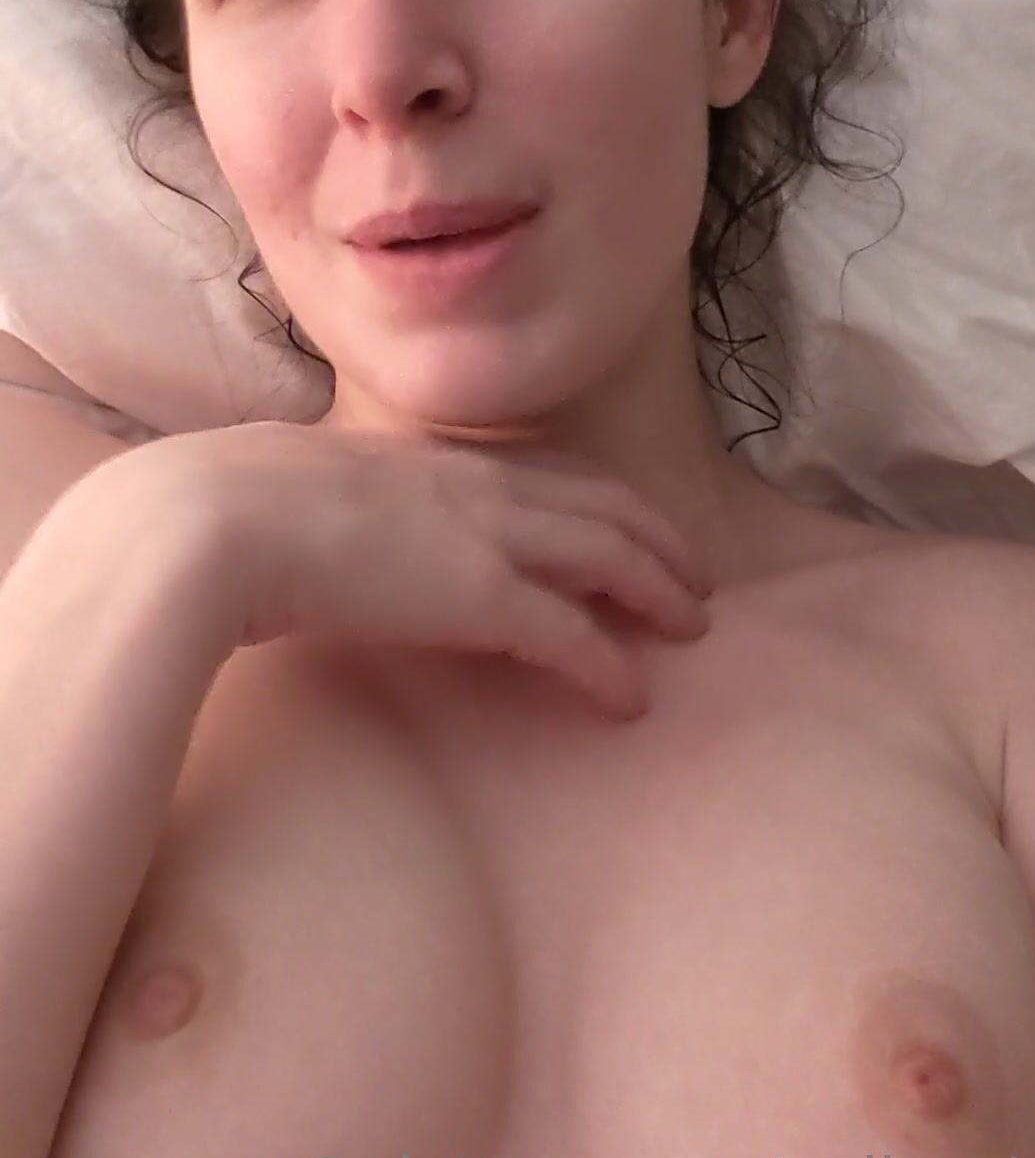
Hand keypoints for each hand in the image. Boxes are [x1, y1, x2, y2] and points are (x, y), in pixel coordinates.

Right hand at [131, 421, 711, 720]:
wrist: (217, 518)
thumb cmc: (236, 508)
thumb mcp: (312, 490)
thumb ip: (351, 508)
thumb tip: (339, 536)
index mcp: (437, 460)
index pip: (550, 471)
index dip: (603, 499)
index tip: (634, 524)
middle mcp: (476, 485)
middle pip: (603, 504)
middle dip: (658, 539)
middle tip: (694, 578)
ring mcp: (486, 536)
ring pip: (609, 557)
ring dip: (659, 590)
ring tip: (691, 627)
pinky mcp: (481, 598)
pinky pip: (572, 636)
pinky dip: (609, 666)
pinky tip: (630, 697)